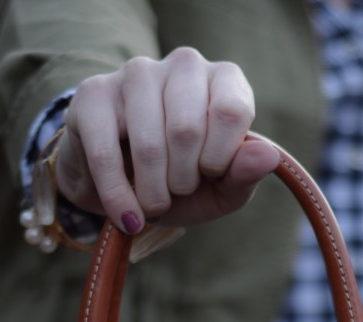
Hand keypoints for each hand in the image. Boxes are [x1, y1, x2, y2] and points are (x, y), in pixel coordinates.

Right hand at [55, 47, 279, 233]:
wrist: (123, 188)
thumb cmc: (180, 183)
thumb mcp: (220, 189)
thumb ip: (244, 174)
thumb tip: (268, 157)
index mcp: (223, 80)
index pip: (230, 111)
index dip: (219, 159)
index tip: (209, 174)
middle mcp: (182, 65)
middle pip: (186, 130)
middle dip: (182, 181)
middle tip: (176, 190)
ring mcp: (136, 74)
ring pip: (148, 144)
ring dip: (152, 192)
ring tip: (152, 201)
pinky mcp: (94, 95)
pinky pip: (106, 154)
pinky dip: (119, 198)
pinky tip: (127, 216)